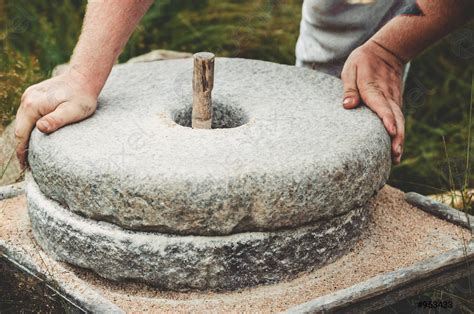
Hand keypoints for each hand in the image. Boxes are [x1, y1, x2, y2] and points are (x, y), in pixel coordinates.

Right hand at [15, 71, 97, 167]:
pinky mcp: (34, 95)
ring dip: (25, 137)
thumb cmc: (81, 97)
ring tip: (31, 154)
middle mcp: (26, 100)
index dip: (21, 151)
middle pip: (19, 128)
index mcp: (32, 106)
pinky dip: (29, 127)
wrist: (84, 78)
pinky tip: (36, 136)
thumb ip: (56, 120)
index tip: (25, 166)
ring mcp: (29, 96)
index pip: (21, 134)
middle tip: (27, 165)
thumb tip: (40, 128)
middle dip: (21, 146)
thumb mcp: (73, 111)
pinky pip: (27, 115)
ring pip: (22, 122)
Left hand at [341, 39, 404, 163]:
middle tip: (394, 155)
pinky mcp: (395, 103)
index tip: (391, 132)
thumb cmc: (363, 61)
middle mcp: (387, 96)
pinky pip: (398, 120)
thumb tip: (347, 106)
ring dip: (399, 139)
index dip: (387, 119)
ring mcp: (393, 100)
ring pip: (399, 121)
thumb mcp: (351, 69)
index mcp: (372, 88)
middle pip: (395, 118)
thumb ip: (349, 88)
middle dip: (397, 137)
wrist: (387, 51)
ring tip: (396, 157)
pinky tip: (395, 149)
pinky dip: (399, 134)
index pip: (381, 105)